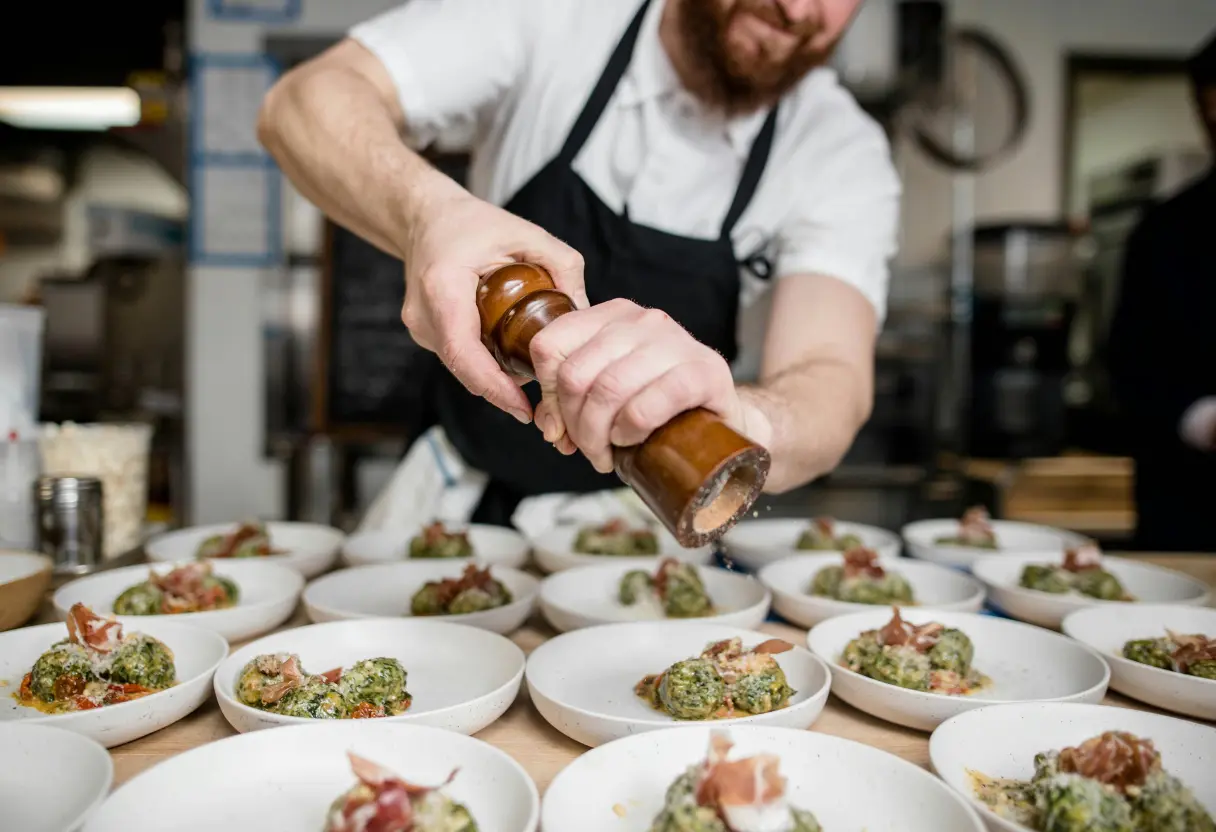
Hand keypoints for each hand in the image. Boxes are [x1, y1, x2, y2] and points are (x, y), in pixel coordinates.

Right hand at [400, 186, 587, 422]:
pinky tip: (514, 357)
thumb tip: (586, 311)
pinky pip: (460, 357)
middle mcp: (424, 314)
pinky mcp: (426, 334)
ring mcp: (420, 328)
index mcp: (443, 286)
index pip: (464, 353)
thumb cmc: (474, 223)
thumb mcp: (527, 234)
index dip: (495, 388)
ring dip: (497, 376)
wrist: (427, 218)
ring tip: (535, 376)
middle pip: (466, 368)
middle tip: (547, 400)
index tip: (525, 409)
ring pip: (464, 367)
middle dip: (505, 389)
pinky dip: (487, 363)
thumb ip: (562, 266)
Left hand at [528, 299, 747, 471]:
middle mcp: (642, 320)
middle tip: (588, 449)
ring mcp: (676, 341)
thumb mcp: (608, 392)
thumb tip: (547, 426)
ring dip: (599, 435)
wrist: (725, 418)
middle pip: (576, 373)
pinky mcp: (706, 371)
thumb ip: (571, 399)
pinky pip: (648, 403)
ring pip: (608, 389)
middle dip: (574, 424)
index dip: (548, 394)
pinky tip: (632, 441)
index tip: (558, 426)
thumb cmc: (660, 407)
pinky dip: (631, 430)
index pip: (549, 344)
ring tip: (606, 455)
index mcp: (611, 316)